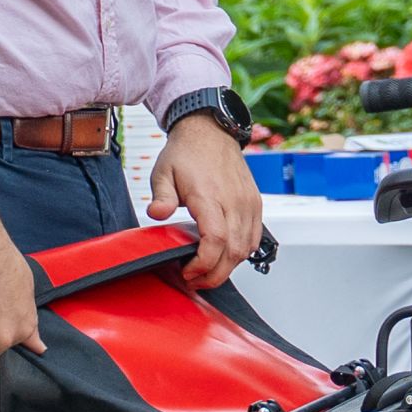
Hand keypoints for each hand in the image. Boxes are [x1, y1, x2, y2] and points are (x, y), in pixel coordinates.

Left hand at [149, 111, 265, 288]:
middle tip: (195, 280)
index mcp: (210, 195)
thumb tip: (156, 214)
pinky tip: (224, 255)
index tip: (188, 272)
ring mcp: (248, 203)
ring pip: (246, 248)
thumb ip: (161, 197)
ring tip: (208, 270)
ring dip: (228, 266)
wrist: (211, 131)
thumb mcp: (163, 172)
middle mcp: (234, 201)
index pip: (216, 240)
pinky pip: (254, 238)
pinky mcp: (255, 204)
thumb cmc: (187, 152)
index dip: (203, 264)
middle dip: (214, 274)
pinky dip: (241, 253)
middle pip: (233, 252)